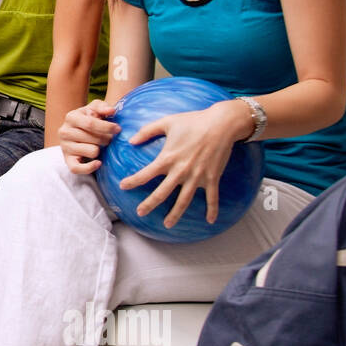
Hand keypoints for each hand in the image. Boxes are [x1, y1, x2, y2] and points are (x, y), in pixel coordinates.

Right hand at [57, 100, 119, 173]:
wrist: (75, 132)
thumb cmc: (88, 119)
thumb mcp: (94, 109)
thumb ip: (102, 107)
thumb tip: (111, 111)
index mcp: (71, 117)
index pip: (90, 124)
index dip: (107, 127)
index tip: (118, 129)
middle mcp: (64, 132)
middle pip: (93, 139)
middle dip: (107, 139)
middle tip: (109, 138)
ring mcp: (65, 147)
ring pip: (91, 151)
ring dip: (100, 150)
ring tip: (99, 146)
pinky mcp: (67, 160)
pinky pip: (77, 168)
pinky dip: (90, 167)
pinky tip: (99, 162)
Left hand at [119, 102, 247, 229]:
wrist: (222, 124)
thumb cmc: (193, 121)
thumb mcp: (167, 122)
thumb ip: (147, 131)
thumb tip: (131, 141)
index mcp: (168, 158)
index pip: (145, 174)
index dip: (133, 181)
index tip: (122, 187)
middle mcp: (181, 171)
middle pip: (162, 193)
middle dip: (149, 204)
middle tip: (140, 213)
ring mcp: (197, 177)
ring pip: (184, 201)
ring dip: (175, 214)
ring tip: (167, 224)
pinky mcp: (212, 178)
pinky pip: (212, 198)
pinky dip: (212, 210)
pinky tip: (210, 221)